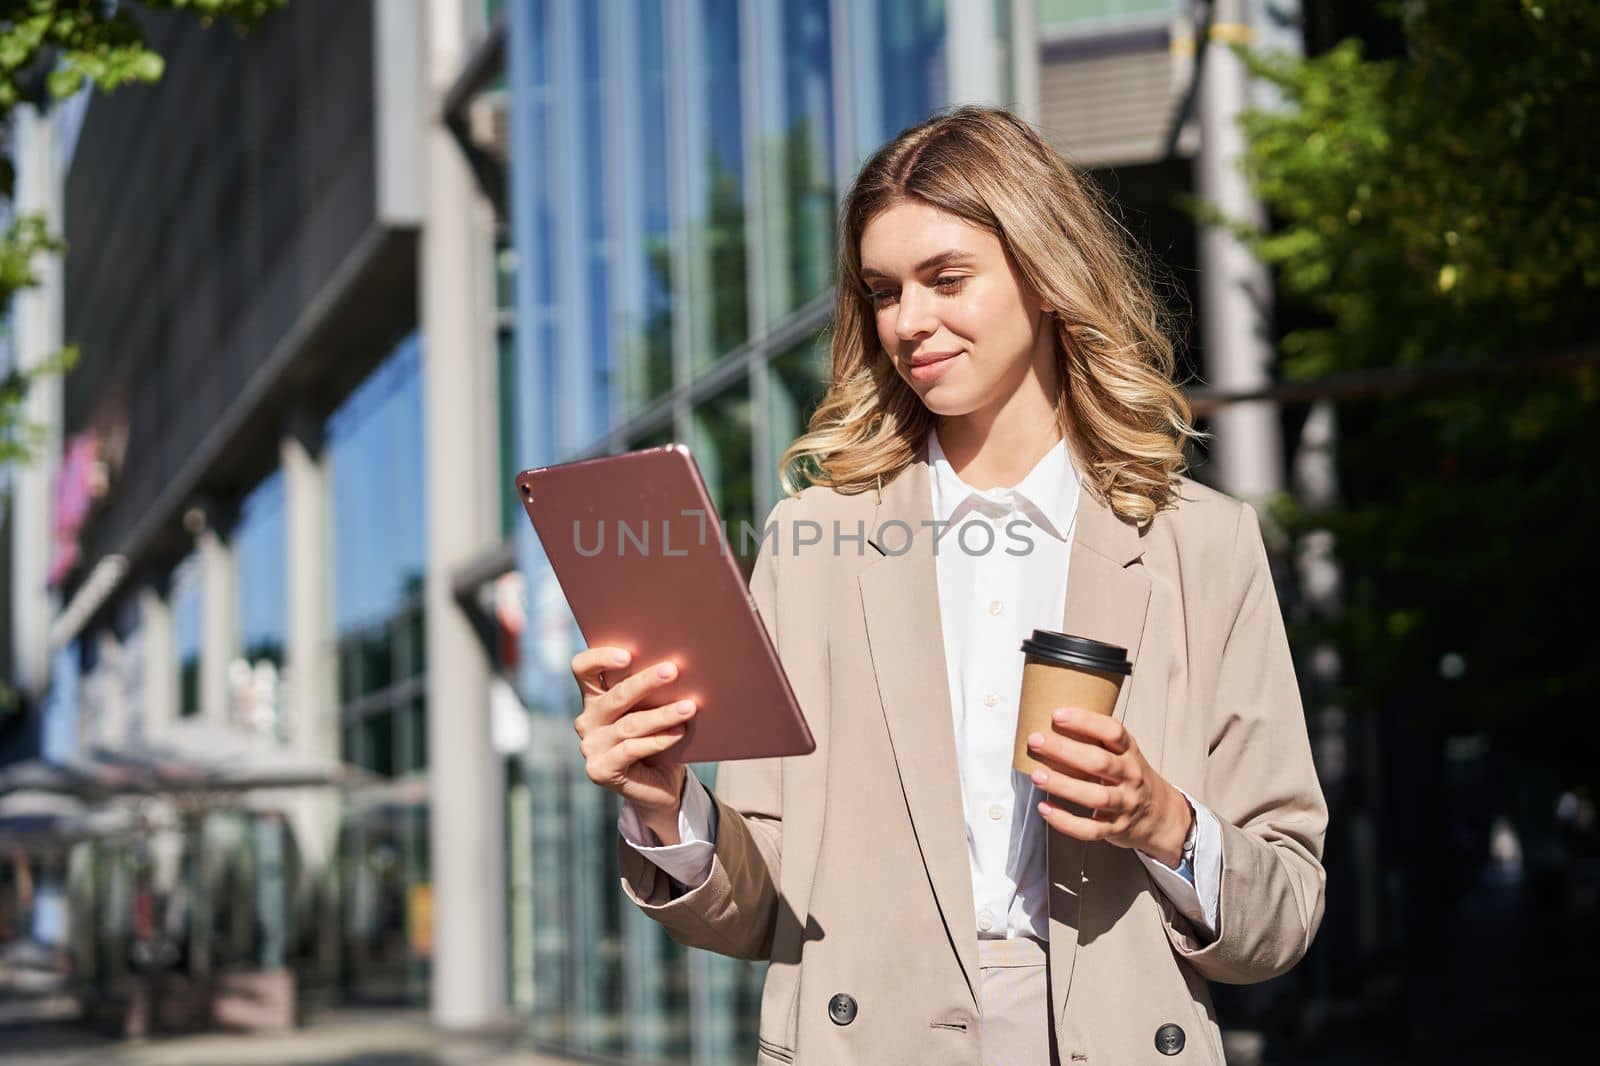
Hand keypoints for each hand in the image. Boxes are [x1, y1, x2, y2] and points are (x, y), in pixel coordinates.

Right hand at [571, 646, 697, 842]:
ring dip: (662, 714)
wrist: (661, 786)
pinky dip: (658, 740)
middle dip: (645, 682)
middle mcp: (587, 720)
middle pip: (614, 696)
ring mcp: (591, 747)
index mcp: (595, 698)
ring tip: (689, 707)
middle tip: (672, 670)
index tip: (628, 655)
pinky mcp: (600, 770)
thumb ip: (655, 692)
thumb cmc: (660, 738)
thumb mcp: (655, 710)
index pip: (583, 669)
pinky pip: (632, 749)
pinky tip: (679, 732)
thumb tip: (680, 669)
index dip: (600, 658)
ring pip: (629, 725)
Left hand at [1025, 706, 1192, 866]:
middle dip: (1065, 751)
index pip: (1113, 733)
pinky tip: (1045, 808)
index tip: (1057, 715)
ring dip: (1063, 785)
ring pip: (1096, 797)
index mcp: (1130, 753)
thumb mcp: (1124, 754)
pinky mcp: (1115, 829)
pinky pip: (1090, 829)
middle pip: (1099, 763)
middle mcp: (1130, 777)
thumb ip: (1098, 741)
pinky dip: (1066, 821)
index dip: (1086, 722)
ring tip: (1037, 775)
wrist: (1160, 816)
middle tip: (1036, 740)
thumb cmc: (1130, 777)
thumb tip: (1053, 722)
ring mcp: (1125, 805)